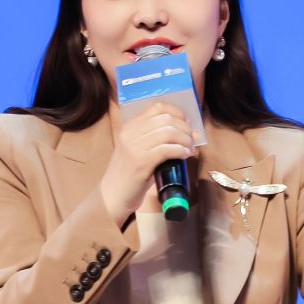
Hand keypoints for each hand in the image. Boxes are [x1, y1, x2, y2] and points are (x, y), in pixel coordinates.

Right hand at [100, 102, 195, 225]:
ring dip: (185, 140)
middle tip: (191, 139)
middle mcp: (130, 133)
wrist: (112, 195)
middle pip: (166, 119)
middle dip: (184, 128)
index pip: (157, 107)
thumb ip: (160, 140)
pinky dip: (180, 150)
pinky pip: (166, 150)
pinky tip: (184, 155)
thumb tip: (191, 133)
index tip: (186, 124)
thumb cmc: (130, 174)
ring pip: (168, 133)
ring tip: (189, 148)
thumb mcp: (140, 151)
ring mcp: (134, 147)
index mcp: (130, 126)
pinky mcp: (140, 162)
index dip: (177, 113)